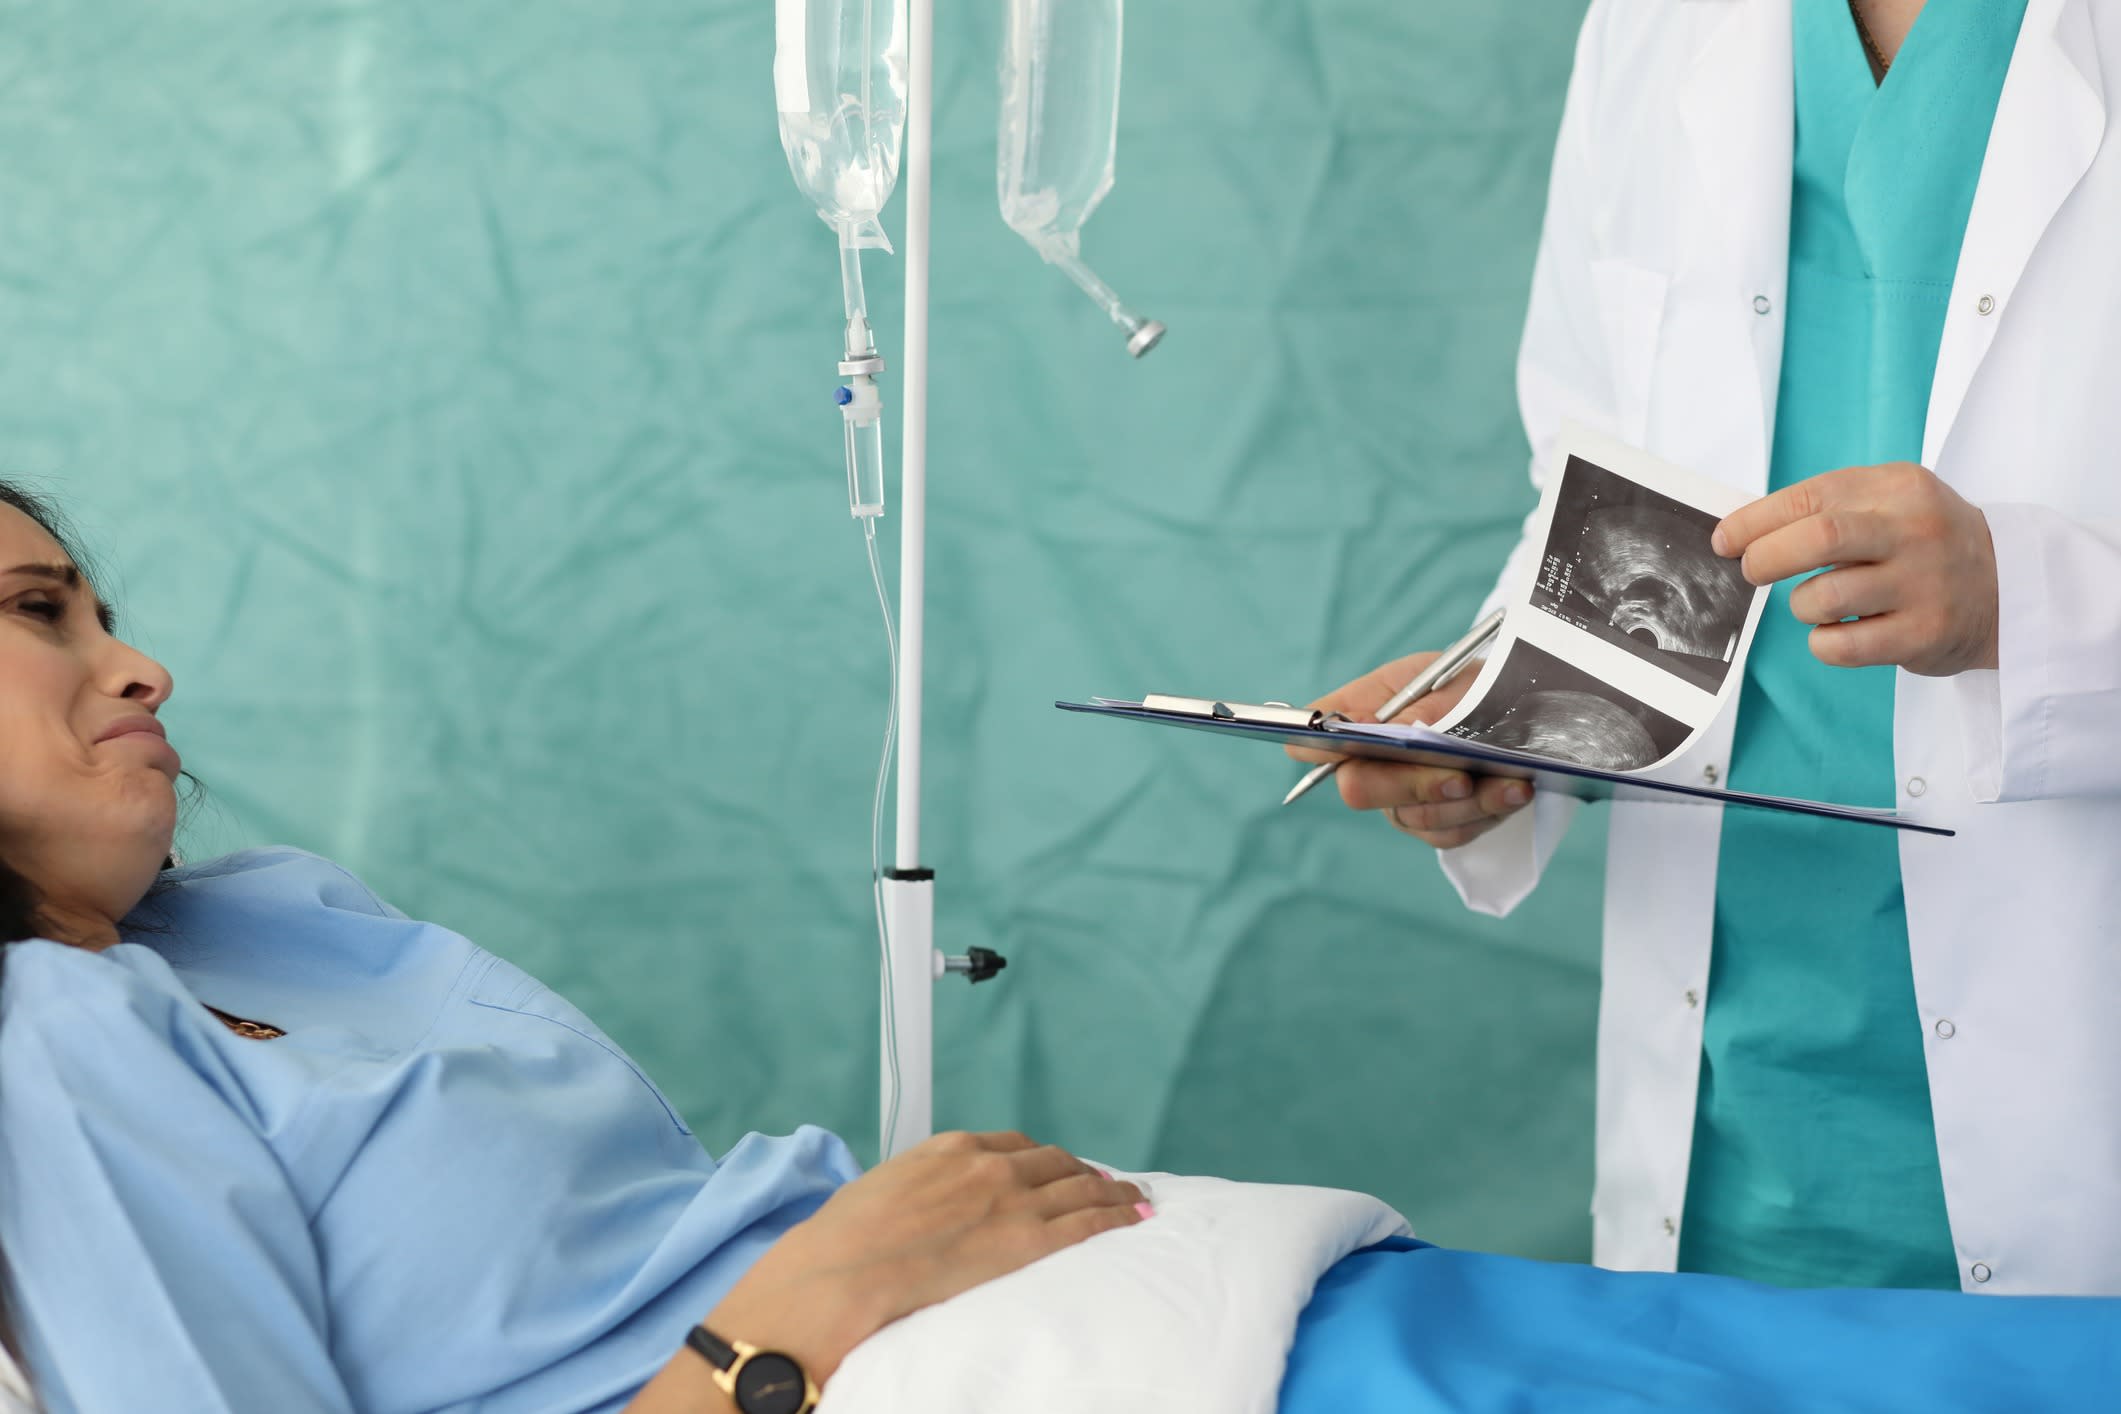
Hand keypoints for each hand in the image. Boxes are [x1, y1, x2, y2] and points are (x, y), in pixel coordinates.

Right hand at [704, 1131, 1145, 1383]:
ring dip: (1111, 1191)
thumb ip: (917, 1185)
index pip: (1015, 1145)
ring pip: (1080, 1187)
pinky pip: (1085, 1222)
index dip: (1042, 1158)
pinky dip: (1115, 1217)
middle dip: (1081, 1172)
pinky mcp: (1027, 1240)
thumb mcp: (885, 1186)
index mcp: (955, 1148)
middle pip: (1054, 1162)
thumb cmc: (850, 1235)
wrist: (849, 1267)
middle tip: (1099, 1181)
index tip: (1055, 1166)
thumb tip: (915, 1201)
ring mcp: (1013, 1201)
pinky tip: (1133, 1218)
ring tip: (1133, 1197)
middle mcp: (991, 1166)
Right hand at [1285, 650, 1531, 849]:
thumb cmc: (1472, 683)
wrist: (1520, 704)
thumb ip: (1422, 703)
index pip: (1315, 739)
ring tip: (1513, 783)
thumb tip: (1397, 730)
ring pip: (1415, 817)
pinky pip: (1450, 833)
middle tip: (1459, 777)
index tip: (1339, 746)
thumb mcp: (1452, 678)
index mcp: (1362, 715)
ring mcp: (1399, 798)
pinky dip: (1486, 813)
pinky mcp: (1435, 823)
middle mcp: (1370, 762)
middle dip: (1411, 784)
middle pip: (1360, 788)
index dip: (1317, 747)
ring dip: (1467, 802)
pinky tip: (1516, 792)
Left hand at [1712, 462, 1998, 675]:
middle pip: (1818, 539)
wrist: (2010, 587)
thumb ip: (1828, 508)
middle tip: (1752, 571)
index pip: (1810, 497)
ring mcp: (1924, 584)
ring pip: (1823, 597)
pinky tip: (1837, 632)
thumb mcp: (1891, 502)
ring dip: (1800, 605)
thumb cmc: (1926, 543)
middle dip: (1765, 558)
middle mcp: (1915, 531)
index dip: (1755, 521)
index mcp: (1899, 488)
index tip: (1724, 540)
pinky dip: (1822, 643)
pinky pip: (1840, 646)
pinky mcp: (1924, 634)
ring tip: (1816, 603)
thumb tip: (1740, 530)